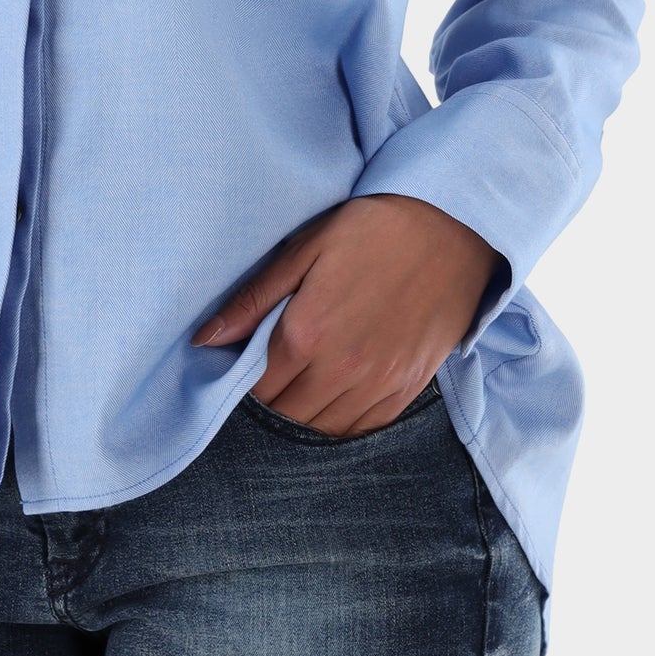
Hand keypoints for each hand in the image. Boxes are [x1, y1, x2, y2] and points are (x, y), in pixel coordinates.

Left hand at [191, 195, 503, 435]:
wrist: (451, 227)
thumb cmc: (371, 230)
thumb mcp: (304, 249)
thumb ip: (253, 300)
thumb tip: (204, 340)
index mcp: (306, 334)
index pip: (256, 387)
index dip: (244, 379)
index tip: (245, 364)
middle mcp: (341, 369)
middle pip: (286, 414)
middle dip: (272, 399)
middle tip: (274, 373)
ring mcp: (379, 384)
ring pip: (323, 428)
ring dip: (305, 414)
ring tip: (303, 385)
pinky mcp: (408, 388)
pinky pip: (363, 428)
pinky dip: (342, 422)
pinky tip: (335, 398)